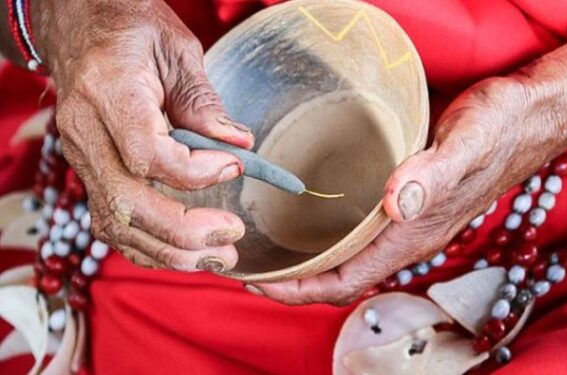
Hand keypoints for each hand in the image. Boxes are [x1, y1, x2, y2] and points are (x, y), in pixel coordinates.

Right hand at [33, 0, 253, 270]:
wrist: (82, 29)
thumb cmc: (133, 32)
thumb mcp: (177, 50)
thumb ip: (205, 102)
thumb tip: (240, 145)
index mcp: (107, 92)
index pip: (147, 154)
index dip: (196, 172)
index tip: (235, 166)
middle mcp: (84, 131)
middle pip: (127, 202)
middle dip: (184, 230)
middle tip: (232, 237)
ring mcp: (82, 157)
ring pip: (116, 224)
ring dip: (170, 251)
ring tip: (220, 258)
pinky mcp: (89, 172)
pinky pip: (112, 223)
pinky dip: (150, 247)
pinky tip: (187, 254)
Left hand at [247, 32, 566, 305]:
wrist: (533, 112)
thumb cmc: (502, 126)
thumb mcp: (467, 143)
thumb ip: (432, 176)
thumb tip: (392, 202)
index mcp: (415, 232)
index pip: (348, 281)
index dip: (301, 290)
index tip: (259, 283)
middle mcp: (411, 234)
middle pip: (343, 276)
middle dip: (294, 281)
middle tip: (248, 264)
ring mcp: (412, 218)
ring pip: (351, 256)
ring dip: (308, 259)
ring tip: (268, 246)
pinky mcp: (413, 198)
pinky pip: (363, 231)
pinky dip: (329, 233)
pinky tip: (310, 213)